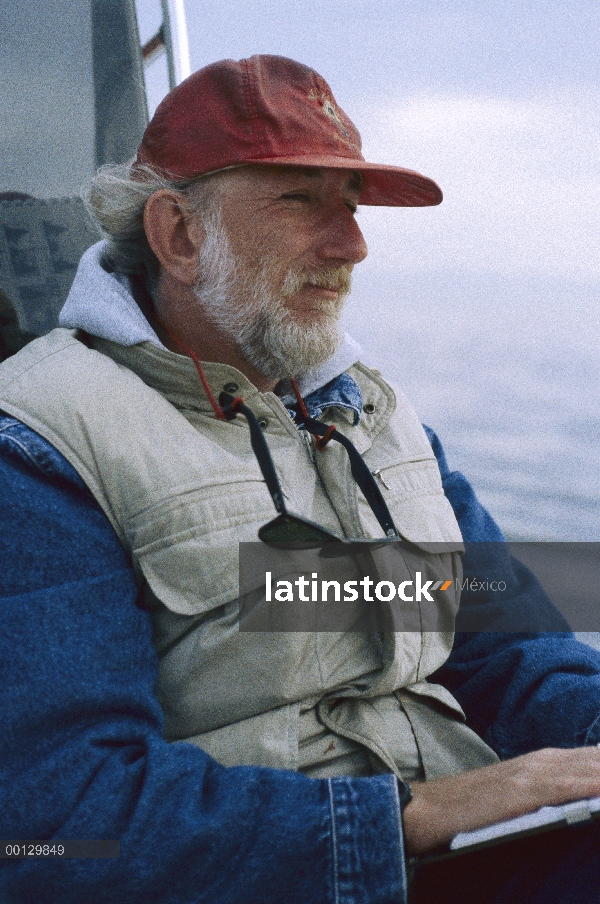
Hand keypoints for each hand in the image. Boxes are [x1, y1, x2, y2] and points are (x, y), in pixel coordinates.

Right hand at [402, 746, 599, 855]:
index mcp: (550, 762)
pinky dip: (595, 781)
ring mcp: (537, 772)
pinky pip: (573, 783)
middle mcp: (548, 760)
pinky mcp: (524, 789)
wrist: (422, 811)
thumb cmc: (471, 812)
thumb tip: (587, 804)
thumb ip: (555, 797)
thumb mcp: (522, 800)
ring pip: (595, 766)